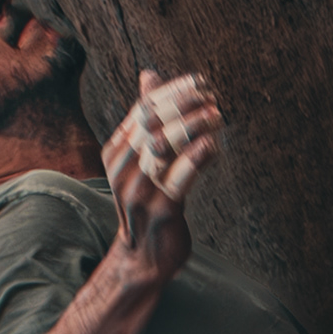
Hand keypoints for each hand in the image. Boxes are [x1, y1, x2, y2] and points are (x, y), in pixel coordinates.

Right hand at [103, 66, 220, 271]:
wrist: (142, 258)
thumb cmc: (147, 202)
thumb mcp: (140, 158)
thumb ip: (146, 120)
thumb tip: (148, 75)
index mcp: (116, 152)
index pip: (143, 108)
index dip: (173, 91)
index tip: (200, 82)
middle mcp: (123, 169)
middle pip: (153, 123)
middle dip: (185, 103)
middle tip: (212, 96)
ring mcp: (139, 191)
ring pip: (165, 146)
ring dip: (193, 126)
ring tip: (217, 114)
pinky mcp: (161, 211)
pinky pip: (179, 178)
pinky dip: (196, 158)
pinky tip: (213, 144)